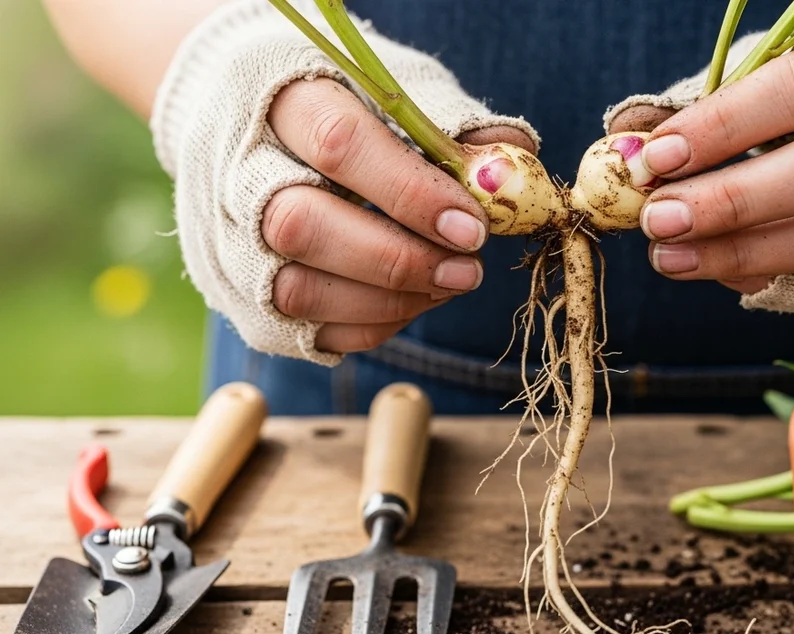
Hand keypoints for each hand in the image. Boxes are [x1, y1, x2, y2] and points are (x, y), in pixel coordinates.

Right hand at [264, 77, 535, 352]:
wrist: (243, 120)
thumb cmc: (343, 105)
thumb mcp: (399, 92)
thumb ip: (456, 129)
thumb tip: (511, 172)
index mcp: (280, 102)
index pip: (340, 146)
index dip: (412, 193)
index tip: (472, 226)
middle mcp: (237, 173)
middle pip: (303, 226)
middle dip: (399, 259)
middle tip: (468, 269)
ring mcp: (230, 239)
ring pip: (300, 290)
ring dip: (390, 301)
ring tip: (450, 283)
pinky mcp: (242, 294)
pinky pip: (309, 329)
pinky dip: (375, 323)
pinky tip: (417, 300)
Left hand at [609, 47, 793, 294]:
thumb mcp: (778, 77)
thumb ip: (709, 103)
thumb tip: (623, 138)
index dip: (728, 123)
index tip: (657, 156)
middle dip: (733, 200)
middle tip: (657, 218)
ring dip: (740, 253)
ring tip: (668, 256)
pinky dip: (772, 282)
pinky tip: (719, 273)